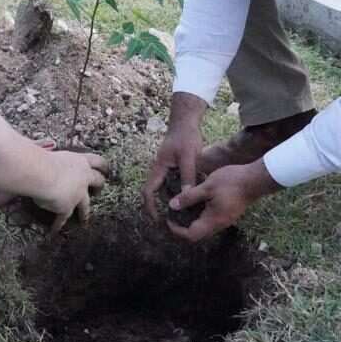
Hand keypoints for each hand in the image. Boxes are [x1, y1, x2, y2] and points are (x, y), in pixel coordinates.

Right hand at [33, 151, 107, 233]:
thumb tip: (50, 159)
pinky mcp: (67, 208)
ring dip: (85, 212)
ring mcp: (78, 195)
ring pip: (86, 205)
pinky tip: (55, 231)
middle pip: (98, 182)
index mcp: (81, 162)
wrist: (43, 175)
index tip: (106, 169)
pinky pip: (62, 219)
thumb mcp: (55, 156)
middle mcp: (83, 178)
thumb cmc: (45, 160)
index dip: (103, 166)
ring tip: (85, 219)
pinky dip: (58, 225)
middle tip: (99, 191)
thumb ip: (57, 161)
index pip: (97, 161)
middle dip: (99, 187)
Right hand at [142, 92, 206, 219]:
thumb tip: (187, 195)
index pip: (148, 192)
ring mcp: (166, 168)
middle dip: (164, 206)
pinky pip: (174, 182)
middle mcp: (160, 170)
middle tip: (177, 218)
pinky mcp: (174, 166)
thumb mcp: (189, 157)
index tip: (157, 220)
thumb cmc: (186, 137)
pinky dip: (180, 189)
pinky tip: (192, 194)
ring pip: (167, 188)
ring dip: (174, 198)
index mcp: (159, 169)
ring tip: (187, 209)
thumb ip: (188, 176)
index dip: (150, 207)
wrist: (186, 122)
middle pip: (157, 193)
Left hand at [166, 158, 282, 242]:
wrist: (255, 179)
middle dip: (182, 228)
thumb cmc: (231, 181)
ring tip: (182, 208)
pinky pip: (211, 221)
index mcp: (213, 220)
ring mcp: (225, 220)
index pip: (191, 235)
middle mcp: (220, 224)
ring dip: (192, 221)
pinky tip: (196, 203)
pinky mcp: (228, 214)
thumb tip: (172, 206)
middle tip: (173, 215)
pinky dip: (200, 216)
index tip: (169, 219)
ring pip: (205, 228)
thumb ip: (189, 197)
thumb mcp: (207, 186)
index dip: (177, 230)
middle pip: (197, 235)